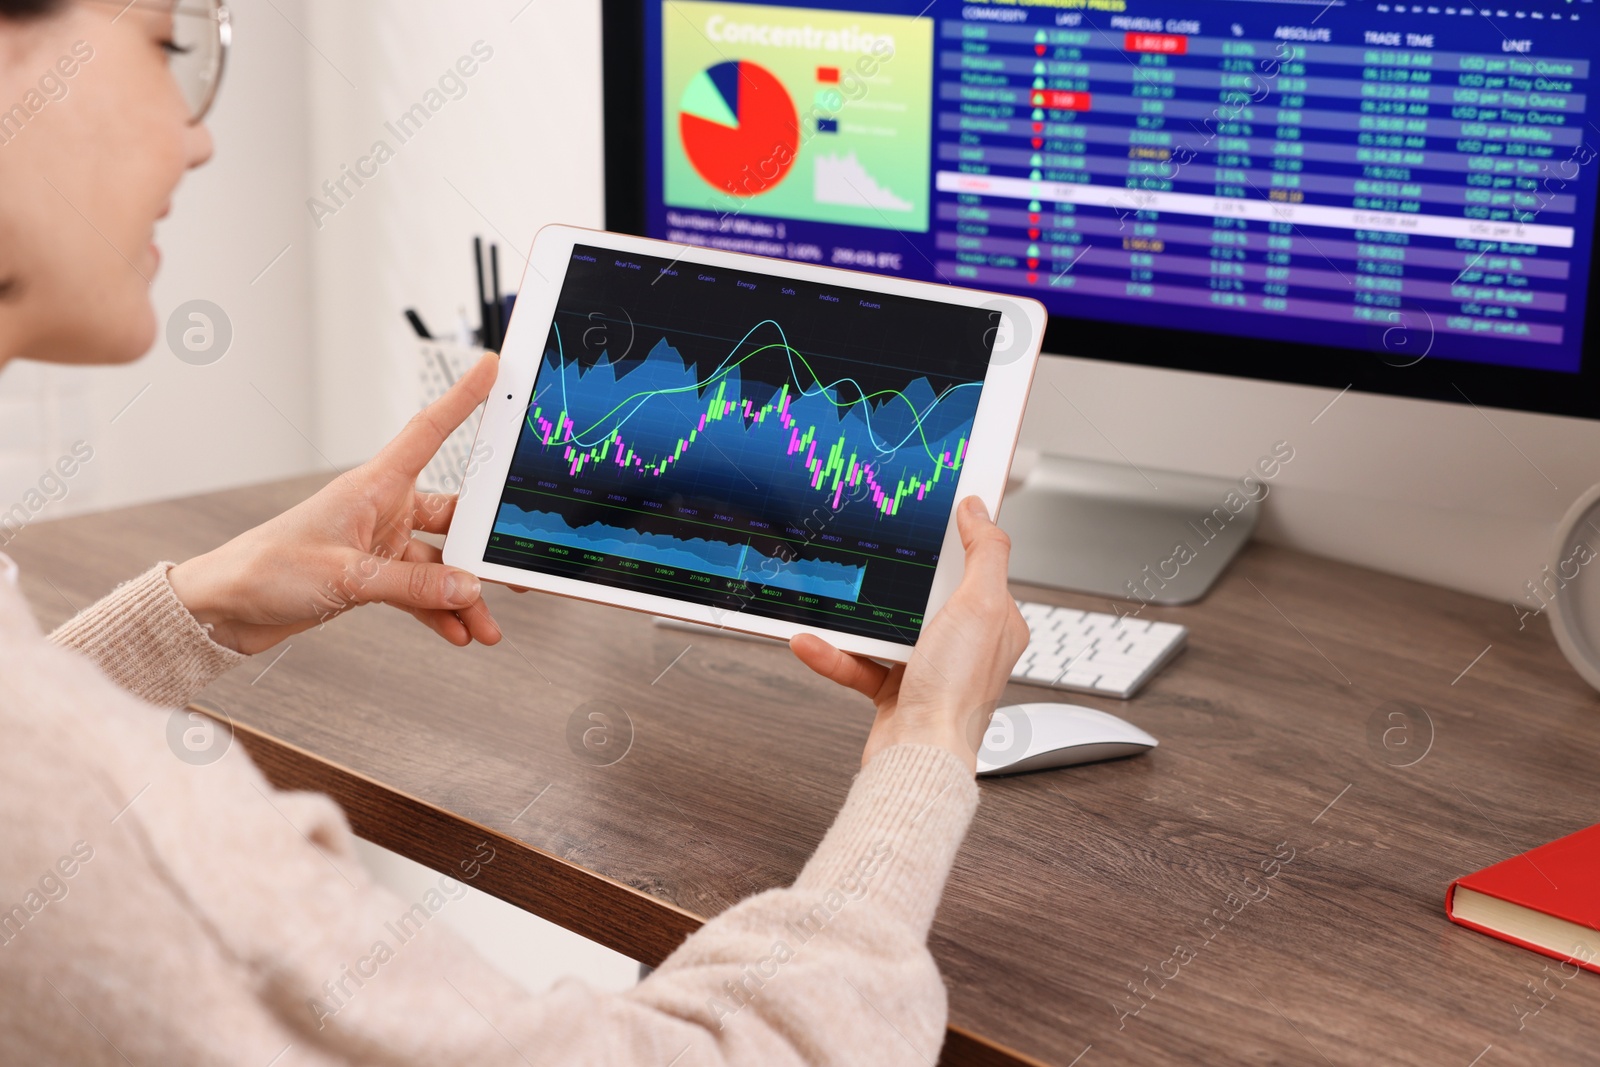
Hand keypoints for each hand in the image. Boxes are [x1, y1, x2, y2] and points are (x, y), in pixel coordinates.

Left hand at [168, 353, 503, 655]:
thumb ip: (412, 585)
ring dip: (463, 594)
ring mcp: (380, 543)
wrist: (225, 607)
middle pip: (453, 517)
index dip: (463, 399)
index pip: (429, 432)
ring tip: (485, 625)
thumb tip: (468, 587)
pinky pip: (421, 591)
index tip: (492, 371)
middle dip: (483, 549)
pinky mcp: (373, 577)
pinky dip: (439, 610)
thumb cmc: (267, 569)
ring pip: (441, 564)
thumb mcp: (346, 577)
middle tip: (513, 573)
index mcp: (374, 486)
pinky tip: (457, 631)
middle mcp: (383, 509)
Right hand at [790, 496, 1028, 772]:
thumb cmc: (956, 693)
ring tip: (825, 600)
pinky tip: (810, 641)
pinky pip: (858, 661)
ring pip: (885, 625)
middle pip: (927, 591)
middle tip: (869, 548)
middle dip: (893, 575)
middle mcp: (964, 644)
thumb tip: (978, 509)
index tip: (927, 513)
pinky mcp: (894, 689)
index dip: (955, 538)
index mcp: (995, 622)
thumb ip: (984, 552)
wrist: (917, 759)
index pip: (978, 566)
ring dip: (852, 617)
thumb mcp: (981, 606)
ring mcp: (929, 666)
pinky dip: (833, 652)